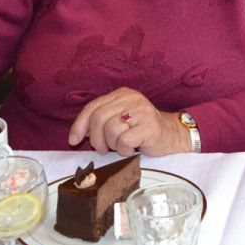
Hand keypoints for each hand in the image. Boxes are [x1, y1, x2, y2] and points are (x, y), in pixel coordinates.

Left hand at [69, 87, 186, 155]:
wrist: (170, 135)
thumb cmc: (140, 130)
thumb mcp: (119, 120)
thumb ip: (101, 122)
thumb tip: (78, 133)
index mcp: (122, 94)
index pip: (92, 107)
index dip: (79, 125)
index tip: (74, 140)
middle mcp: (132, 99)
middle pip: (99, 118)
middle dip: (96, 139)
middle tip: (103, 149)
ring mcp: (142, 111)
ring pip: (111, 130)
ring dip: (113, 145)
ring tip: (123, 145)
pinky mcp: (150, 126)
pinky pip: (125, 141)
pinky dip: (125, 150)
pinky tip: (133, 148)